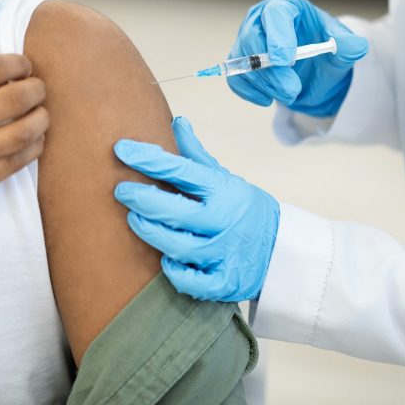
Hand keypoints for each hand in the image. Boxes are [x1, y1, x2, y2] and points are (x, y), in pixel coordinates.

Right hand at [0, 54, 48, 239]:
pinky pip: (14, 164)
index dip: (20, 64)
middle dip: (38, 90)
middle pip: (16, 97)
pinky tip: (34, 142)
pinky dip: (32, 149)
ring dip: (42, 120)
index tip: (26, 67)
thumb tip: (3, 73)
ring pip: (23, 133)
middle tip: (40, 90)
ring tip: (42, 115)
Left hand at [114, 117, 279, 302]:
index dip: (148, 159)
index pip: (181, 170)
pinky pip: (193, 282)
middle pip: (175, 211)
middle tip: (121, 191)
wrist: (283, 249)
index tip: (121, 149)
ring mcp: (225, 253)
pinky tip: (165, 261)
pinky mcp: (225, 282)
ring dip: (152, 233)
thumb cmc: (244, 209)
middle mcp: (224, 221)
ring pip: (179, 247)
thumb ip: (196, 155)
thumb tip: (177, 121)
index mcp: (223, 190)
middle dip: (143, 199)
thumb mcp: (225, 179)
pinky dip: (176, 273)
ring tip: (135, 221)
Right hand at [230, 0, 367, 116]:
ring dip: (266, 84)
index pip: (276, 14)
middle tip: (292, 90)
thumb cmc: (326, 44)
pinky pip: (236, 79)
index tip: (286, 61)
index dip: (278, 36)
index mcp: (285, 5)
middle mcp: (259, 18)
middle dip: (271, 70)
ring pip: (242, 62)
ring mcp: (245, 39)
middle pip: (252, 39)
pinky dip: (251, 92)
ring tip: (291, 95)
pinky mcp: (239, 62)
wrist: (314, 63)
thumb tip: (358, 46)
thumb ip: (348, 45)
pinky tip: (269, 99)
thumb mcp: (341, 45)